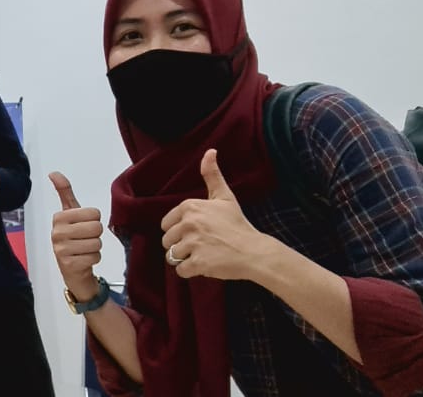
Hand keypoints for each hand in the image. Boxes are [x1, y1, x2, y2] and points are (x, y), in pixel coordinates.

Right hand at [49, 171, 104, 299]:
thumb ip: (64, 192)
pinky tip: (83, 260)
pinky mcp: (69, 265)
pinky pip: (95, 257)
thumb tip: (54, 172)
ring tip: (84, 250)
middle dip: (96, 235)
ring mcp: (61, 250)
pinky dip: (94, 260)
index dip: (94, 220)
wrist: (72, 270)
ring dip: (95, 248)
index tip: (83, 226)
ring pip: (97, 243)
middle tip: (85, 239)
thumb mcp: (70, 214)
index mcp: (58, 218)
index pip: (94, 213)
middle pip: (97, 228)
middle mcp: (57, 232)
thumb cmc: (73, 237)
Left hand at [160, 149, 278, 280]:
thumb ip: (212, 175)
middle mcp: (188, 223)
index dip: (179, 231)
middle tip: (202, 245)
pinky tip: (205, 265)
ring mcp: (193, 244)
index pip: (166, 224)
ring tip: (204, 254)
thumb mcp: (224, 197)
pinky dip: (191, 271)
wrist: (256, 251)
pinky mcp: (198, 263)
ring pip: (172, 256)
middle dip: (180, 246)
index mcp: (189, 207)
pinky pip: (181, 271)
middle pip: (167, 241)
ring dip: (185, 259)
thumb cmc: (238, 224)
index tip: (197, 232)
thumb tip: (210, 151)